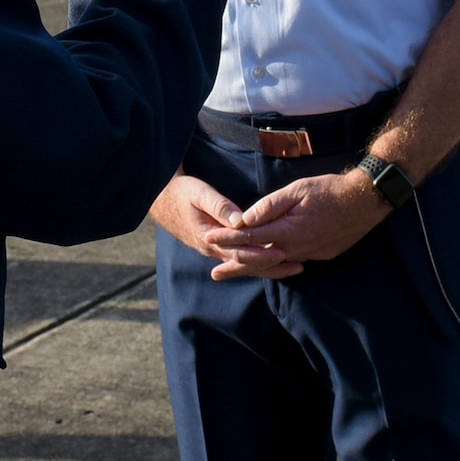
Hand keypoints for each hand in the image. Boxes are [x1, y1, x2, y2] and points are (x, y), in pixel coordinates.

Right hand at [151, 173, 304, 280]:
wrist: (162, 200)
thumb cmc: (182, 193)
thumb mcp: (199, 193)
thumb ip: (219, 205)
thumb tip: (240, 220)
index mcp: (209, 237)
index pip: (239, 252)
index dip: (261, 254)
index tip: (281, 253)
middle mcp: (213, 249)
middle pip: (246, 263)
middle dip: (271, 265)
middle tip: (297, 265)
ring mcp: (215, 250)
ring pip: (245, 264)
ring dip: (268, 267)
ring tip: (293, 267)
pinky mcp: (218, 247)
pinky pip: (240, 259)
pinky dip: (257, 262)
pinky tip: (274, 262)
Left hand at [228, 169, 389, 269]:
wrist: (364, 203)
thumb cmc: (331, 190)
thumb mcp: (298, 190)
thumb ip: (270, 205)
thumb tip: (244, 217)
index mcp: (287, 231)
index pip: (249, 238)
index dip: (227, 238)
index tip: (209, 238)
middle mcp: (295, 248)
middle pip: (257, 261)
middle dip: (233, 265)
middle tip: (214, 273)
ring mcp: (307, 254)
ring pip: (272, 267)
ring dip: (250, 270)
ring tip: (233, 275)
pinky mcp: (318, 255)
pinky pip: (288, 264)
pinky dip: (271, 268)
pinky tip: (264, 268)